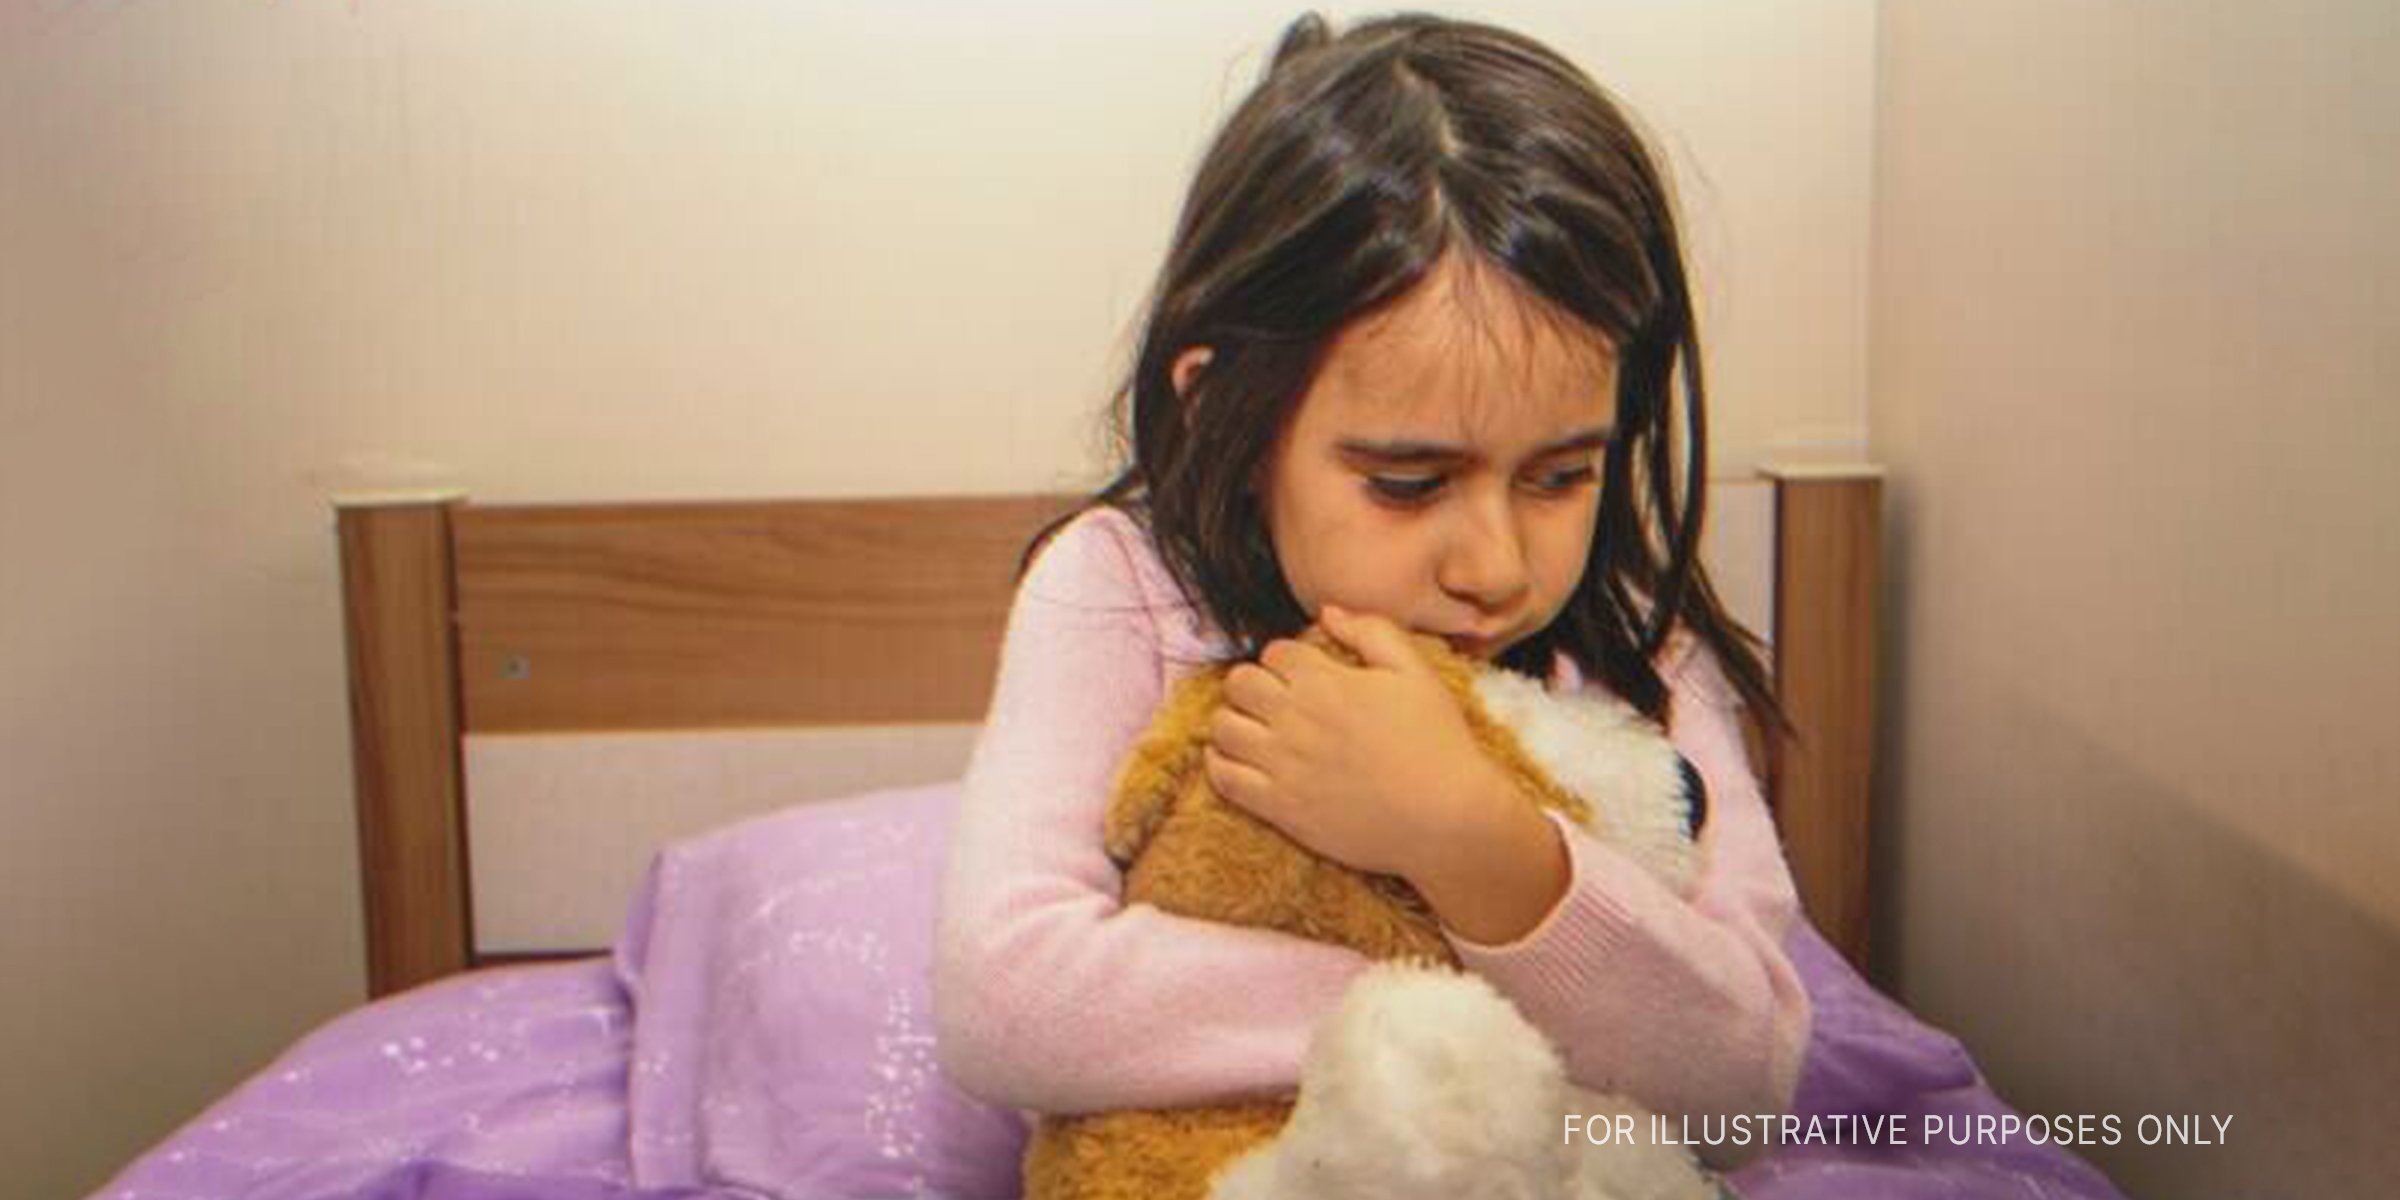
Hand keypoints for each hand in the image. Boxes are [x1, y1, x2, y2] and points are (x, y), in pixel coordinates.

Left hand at [1200, 604, 1510, 879]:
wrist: (1445, 817)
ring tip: (1254, 730)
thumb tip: (1329, 613)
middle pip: (1238, 683)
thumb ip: (1371, 631)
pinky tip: (1238, 762)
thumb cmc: (1437, 742)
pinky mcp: (1279, 806)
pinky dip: (1220, 764)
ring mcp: (1283, 764)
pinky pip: (1223, 778)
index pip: (1274, 653)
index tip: (1301, 675)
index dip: (1286, 660)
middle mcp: (1296, 719)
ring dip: (1234, 722)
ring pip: (1223, 728)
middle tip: (1272, 701)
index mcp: (1326, 682)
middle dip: (1253, 685)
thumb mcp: (1416, 672)